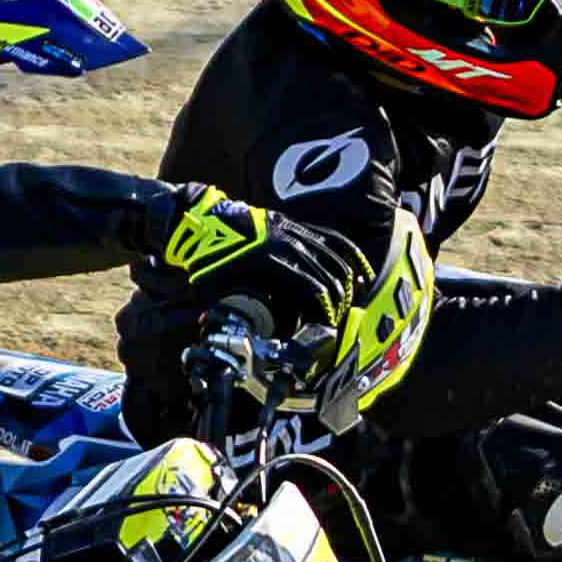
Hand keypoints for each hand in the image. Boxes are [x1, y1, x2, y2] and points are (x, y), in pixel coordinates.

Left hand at [152, 190, 370, 323]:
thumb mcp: (213, 293)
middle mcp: (286, 242)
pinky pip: (332, 238)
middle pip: (328, 274)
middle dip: (339, 301)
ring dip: (348, 282)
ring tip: (352, 303)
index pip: (312, 289)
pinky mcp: (295, 224)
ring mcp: (292, 230)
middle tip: (340, 321)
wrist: (199, 223)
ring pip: (336, 256)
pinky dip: (351, 255)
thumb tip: (247, 338)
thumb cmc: (203, 262)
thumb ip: (232, 314)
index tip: (330, 327)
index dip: (325, 311)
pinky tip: (362, 272)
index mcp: (267, 260)